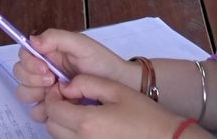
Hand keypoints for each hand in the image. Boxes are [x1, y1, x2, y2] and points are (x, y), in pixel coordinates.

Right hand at [11, 28, 134, 117]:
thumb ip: (57, 38)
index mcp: (48, 53)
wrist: (119, 85)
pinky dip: (42, 110)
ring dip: (35, 93)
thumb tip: (33, 40)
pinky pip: (35, 111)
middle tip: (54, 80)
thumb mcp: (81, 45)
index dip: (29, 62)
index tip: (45, 67)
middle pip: (20, 74)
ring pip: (24, 93)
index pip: (24, 54)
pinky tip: (57, 106)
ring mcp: (47, 90)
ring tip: (56, 93)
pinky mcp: (53, 107)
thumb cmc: (102, 62)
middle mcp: (44, 70)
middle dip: (33, 78)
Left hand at [43, 74, 193, 137]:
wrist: (165, 138)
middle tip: (72, 98)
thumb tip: (66, 87)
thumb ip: (86, 83)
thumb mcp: (115, 90)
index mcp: (87, 123)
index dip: (53, 95)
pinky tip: (90, 125)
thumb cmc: (144, 114)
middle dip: (56, 109)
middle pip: (52, 125)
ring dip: (63, 123)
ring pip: (59, 137)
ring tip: (82, 111)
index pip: (52, 109)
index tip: (64, 88)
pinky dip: (73, 134)